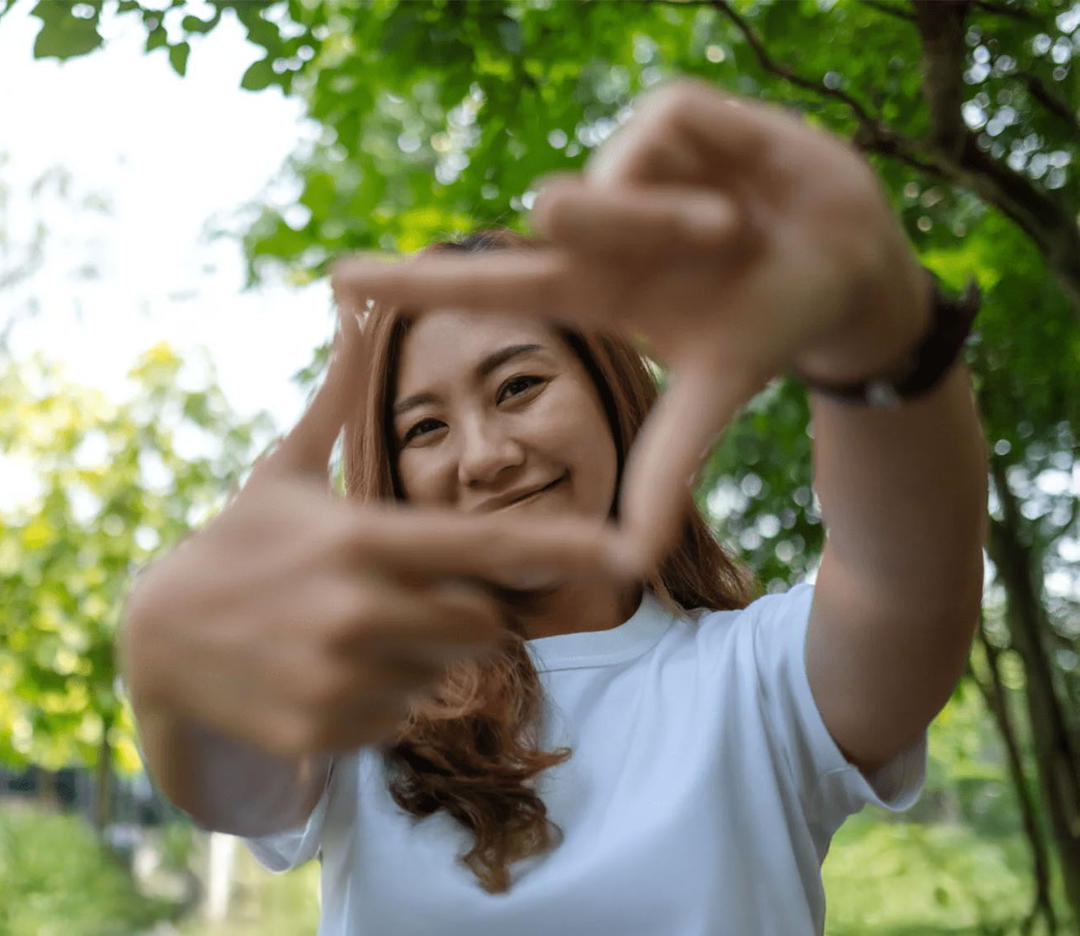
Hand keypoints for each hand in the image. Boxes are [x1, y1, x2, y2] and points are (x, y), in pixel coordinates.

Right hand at [118, 307, 619, 758]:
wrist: (155, 641)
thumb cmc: (236, 545)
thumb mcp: (285, 472)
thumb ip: (337, 394)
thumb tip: (356, 297)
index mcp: (361, 540)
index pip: (487, 543)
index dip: (563, 548)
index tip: (628, 553)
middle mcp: (357, 612)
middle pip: (481, 623)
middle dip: (459, 610)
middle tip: (398, 594)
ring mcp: (339, 677)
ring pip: (441, 676)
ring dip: (413, 658)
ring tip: (345, 633)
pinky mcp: (323, 731)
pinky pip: (398, 720)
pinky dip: (374, 702)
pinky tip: (322, 673)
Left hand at [332, 79, 927, 574]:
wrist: (851, 268)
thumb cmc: (764, 325)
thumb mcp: (713, 398)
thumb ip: (666, 469)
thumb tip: (629, 565)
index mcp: (587, 287)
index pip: (482, 284)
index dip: (413, 283)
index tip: (336, 279)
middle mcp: (594, 224)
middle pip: (549, 214)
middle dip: (563, 217)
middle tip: (616, 231)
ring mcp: (629, 167)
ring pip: (618, 191)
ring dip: (683, 225)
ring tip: (734, 238)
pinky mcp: (674, 117)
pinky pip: (665, 138)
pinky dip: (710, 177)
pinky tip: (743, 189)